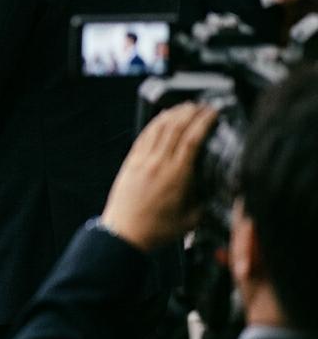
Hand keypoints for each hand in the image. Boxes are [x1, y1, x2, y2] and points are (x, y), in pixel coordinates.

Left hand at [100, 102, 217, 251]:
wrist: (123, 233)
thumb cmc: (155, 229)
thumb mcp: (190, 220)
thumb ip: (205, 204)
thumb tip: (215, 192)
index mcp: (176, 176)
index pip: (192, 139)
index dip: (204, 122)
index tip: (213, 112)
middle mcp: (158, 163)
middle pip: (176, 127)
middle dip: (191, 112)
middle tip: (203, 105)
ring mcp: (142, 160)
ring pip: (159, 128)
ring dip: (173, 113)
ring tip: (186, 106)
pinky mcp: (131, 162)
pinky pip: (144, 136)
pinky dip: (155, 123)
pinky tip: (162, 118)